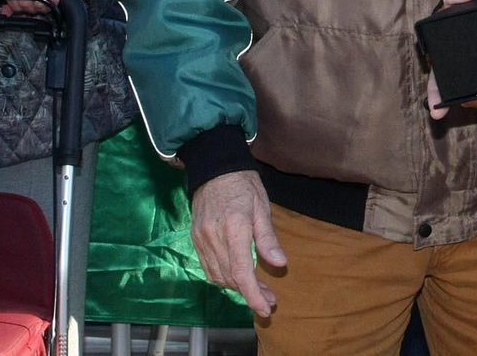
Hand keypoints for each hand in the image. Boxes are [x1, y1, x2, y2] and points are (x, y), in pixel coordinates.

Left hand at [1, 0, 77, 14]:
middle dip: (31, 8)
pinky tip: (53, 0)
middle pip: (25, 1)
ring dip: (43, 7)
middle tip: (35, 6)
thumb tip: (6, 12)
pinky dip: (53, 3)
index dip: (16, 6)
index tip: (22, 7)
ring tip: (45, 3)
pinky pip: (52, 0)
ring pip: (39, 3)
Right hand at [190, 170, 284, 316]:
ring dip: (237, 287)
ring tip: (257, 289)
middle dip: (250, 293)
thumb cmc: (244, 184)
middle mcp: (214, 237)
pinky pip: (208, 267)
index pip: (241, 272)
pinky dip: (223, 276)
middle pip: (230, 278)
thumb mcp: (263, 207)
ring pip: (217, 276)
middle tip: (269, 298)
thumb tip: (280, 264)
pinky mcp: (195, 238)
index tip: (265, 308)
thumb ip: (268, 238)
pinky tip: (237, 276)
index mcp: (235, 228)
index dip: (253, 295)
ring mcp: (201, 239)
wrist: (214, 167)